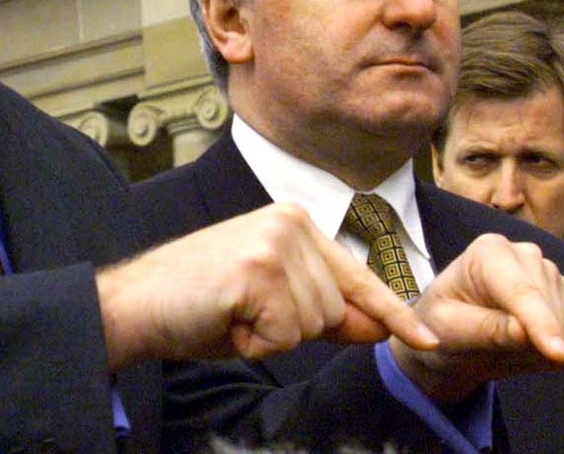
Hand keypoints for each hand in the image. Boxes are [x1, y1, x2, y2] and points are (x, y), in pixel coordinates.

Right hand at [97, 202, 437, 368]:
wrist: (137, 301)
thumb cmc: (201, 302)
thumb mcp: (272, 304)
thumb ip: (327, 310)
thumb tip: (379, 326)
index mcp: (296, 222)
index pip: (357, 276)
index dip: (392, 314)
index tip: (426, 337)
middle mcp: (290, 221)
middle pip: (336, 310)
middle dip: (292, 329)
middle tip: (242, 312)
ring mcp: (274, 242)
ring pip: (313, 325)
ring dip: (271, 337)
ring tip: (232, 313)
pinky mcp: (258, 268)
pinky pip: (284, 335)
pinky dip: (254, 342)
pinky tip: (225, 318)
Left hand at [389, 233, 563, 401]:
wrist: (454, 331)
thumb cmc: (443, 325)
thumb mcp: (448, 330)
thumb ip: (484, 330)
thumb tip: (523, 332)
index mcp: (488, 251)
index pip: (521, 292)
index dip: (541, 324)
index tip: (558, 355)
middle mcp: (525, 253)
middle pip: (547, 311)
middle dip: (530, 344)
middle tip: (489, 349)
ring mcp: (552, 272)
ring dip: (540, 352)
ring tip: (503, 345)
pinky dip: (557, 354)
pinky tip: (527, 346)